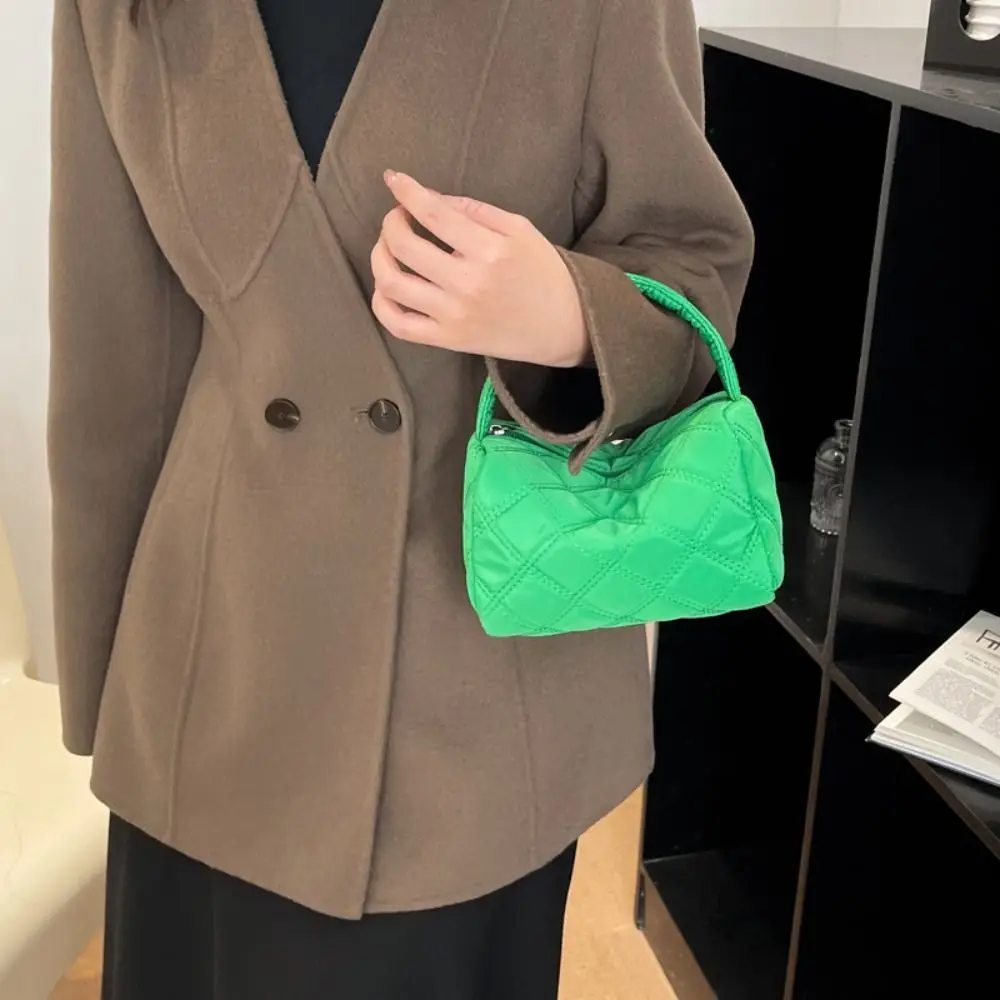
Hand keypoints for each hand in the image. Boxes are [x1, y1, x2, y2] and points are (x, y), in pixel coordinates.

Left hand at [370, 171, 589, 367]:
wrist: (563, 327)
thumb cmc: (542, 272)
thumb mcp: (519, 229)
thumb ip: (475, 210)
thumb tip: (429, 198)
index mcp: (490, 250)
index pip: (433, 213)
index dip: (405, 191)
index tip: (394, 179)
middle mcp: (468, 284)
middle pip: (404, 245)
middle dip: (391, 222)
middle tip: (398, 218)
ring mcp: (454, 316)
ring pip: (392, 283)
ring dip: (379, 257)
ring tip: (388, 248)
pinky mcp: (448, 340)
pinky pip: (398, 325)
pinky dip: (381, 303)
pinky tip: (387, 286)